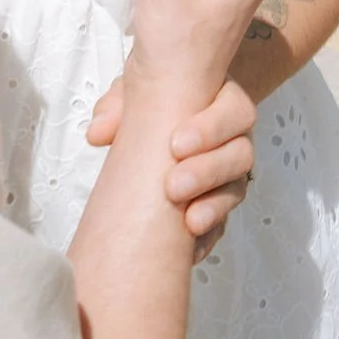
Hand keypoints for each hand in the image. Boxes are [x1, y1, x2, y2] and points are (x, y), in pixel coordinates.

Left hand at [88, 75, 255, 261]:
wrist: (159, 112)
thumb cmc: (155, 95)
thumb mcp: (135, 89)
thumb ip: (118, 105)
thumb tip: (98, 133)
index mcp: (222, 100)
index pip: (235, 110)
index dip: (211, 129)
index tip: (175, 144)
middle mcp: (234, 137)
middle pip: (240, 155)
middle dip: (208, 172)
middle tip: (173, 186)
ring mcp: (230, 172)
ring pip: (235, 191)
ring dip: (213, 208)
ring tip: (188, 221)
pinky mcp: (220, 202)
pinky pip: (223, 224)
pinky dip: (207, 237)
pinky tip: (189, 249)